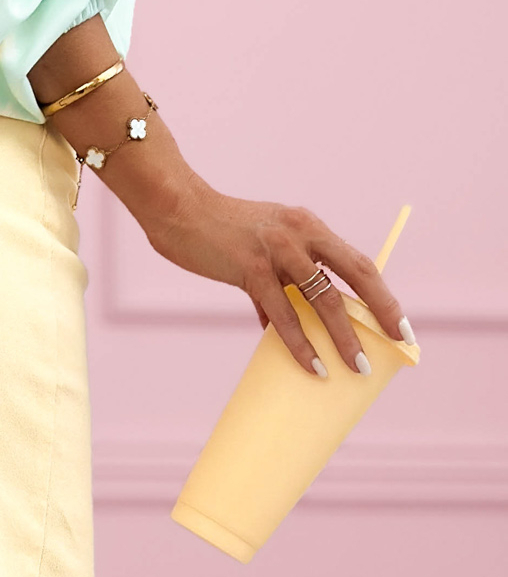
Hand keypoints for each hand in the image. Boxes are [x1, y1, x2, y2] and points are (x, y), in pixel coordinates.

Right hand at [142, 179, 409, 378]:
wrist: (178, 209)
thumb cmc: (214, 233)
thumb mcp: (256, 250)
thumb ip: (273, 282)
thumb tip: (276, 324)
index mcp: (309, 227)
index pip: (357, 262)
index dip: (381, 294)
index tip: (398, 323)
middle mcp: (302, 233)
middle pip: (357, 274)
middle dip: (382, 310)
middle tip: (398, 341)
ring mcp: (278, 249)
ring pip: (323, 299)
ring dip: (344, 336)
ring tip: (355, 366)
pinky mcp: (251, 268)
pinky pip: (283, 314)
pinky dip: (301, 343)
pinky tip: (312, 365)